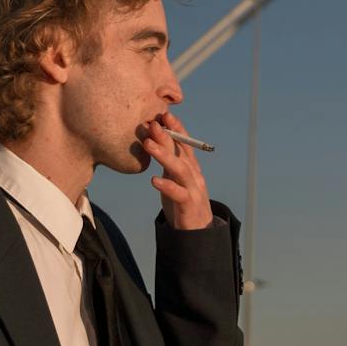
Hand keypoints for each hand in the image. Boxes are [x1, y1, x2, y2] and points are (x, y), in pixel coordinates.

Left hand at [141, 112, 212, 229]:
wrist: (197, 230)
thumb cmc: (182, 201)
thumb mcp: (174, 178)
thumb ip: (169, 161)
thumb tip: (153, 140)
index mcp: (191, 167)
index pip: (185, 143)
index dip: (177, 128)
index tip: (164, 115)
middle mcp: (194, 175)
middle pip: (182, 153)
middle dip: (168, 137)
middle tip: (153, 124)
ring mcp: (193, 189)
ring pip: (181, 169)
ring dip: (165, 156)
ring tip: (149, 145)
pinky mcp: (188, 205)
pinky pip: (178, 194)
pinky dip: (167, 186)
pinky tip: (154, 180)